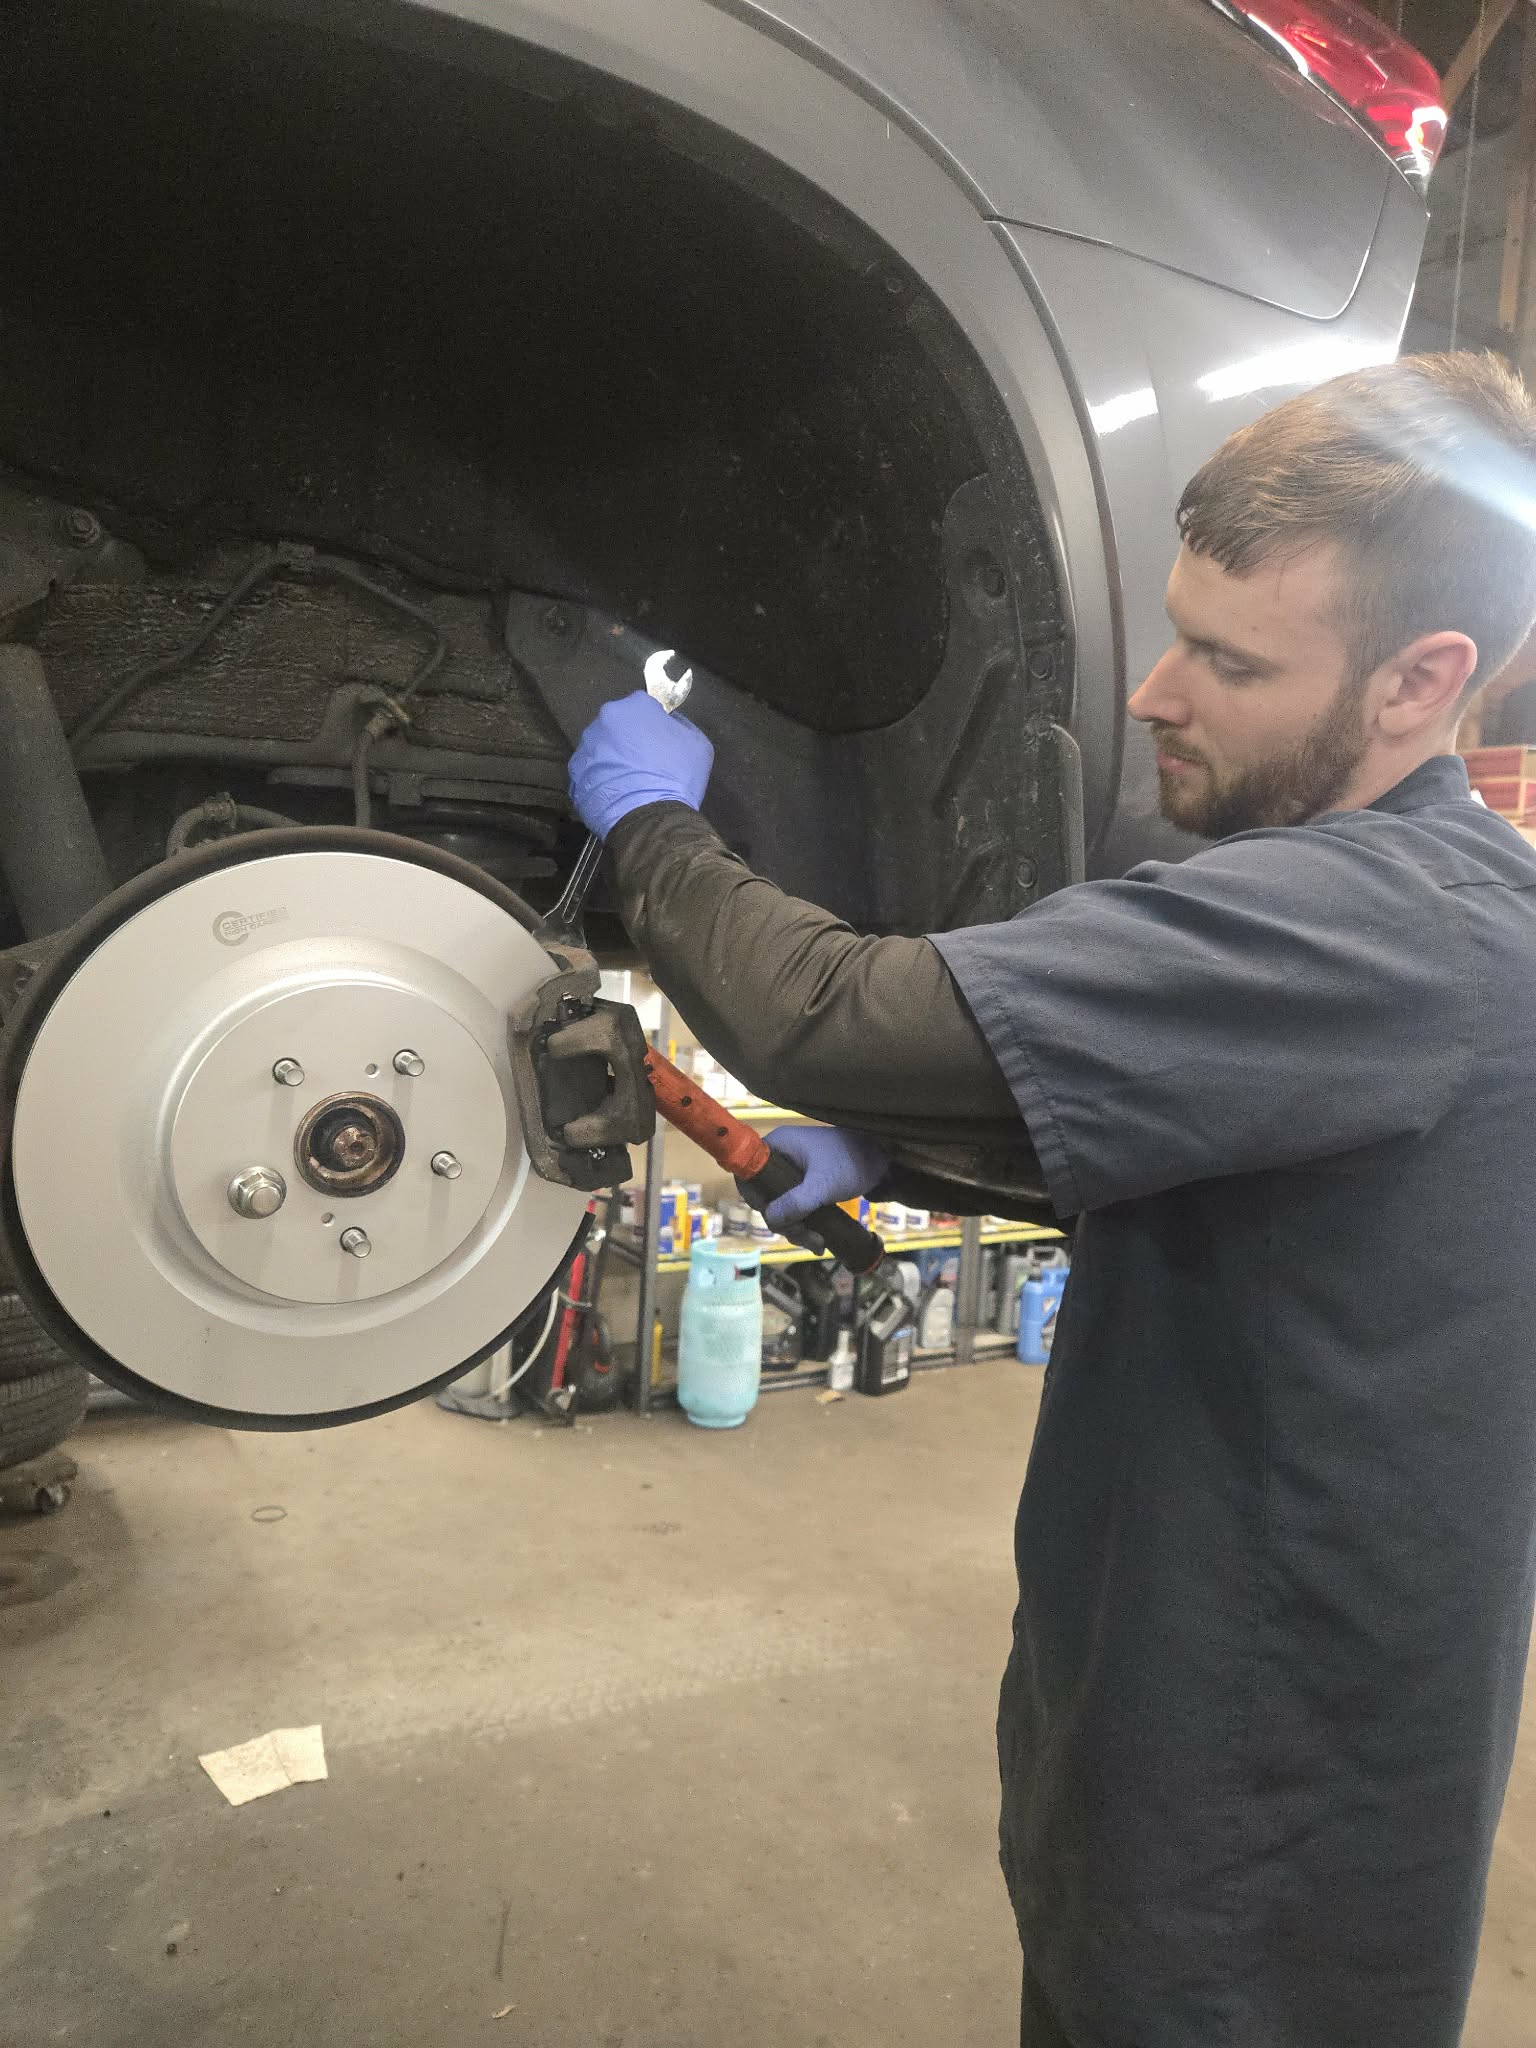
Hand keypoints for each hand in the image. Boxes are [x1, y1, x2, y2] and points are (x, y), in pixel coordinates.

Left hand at [568, 690, 713, 839]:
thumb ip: (680, 724)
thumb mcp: (697, 743)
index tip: (658, 740)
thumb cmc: (677, 777)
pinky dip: (600, 779)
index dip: (652, 722)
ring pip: (601, 747)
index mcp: (633, 706)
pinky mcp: (574, 774)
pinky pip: (590, 772)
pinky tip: (616, 793)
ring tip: (628, 781)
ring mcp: (585, 747)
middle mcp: (604, 720)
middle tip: (644, 761)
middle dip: (628, 738)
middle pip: (618, 724)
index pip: (643, 705)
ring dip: (612, 758)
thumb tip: (669, 722)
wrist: (650, 818)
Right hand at [750, 1124, 889, 1229]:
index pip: (749, 1174)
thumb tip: (771, 1219)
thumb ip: (797, 1202)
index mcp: (778, 1146)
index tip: (774, 1217)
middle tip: (806, 1237)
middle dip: (784, 1222)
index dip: (755, 1199)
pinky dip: (804, 1225)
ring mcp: (793, 1173)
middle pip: (766, 1197)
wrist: (884, 1160)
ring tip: (819, 1243)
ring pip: (781, 1208)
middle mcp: (781, 1158)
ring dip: (796, 1229)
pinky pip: (795, 1209)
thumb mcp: (824, 1184)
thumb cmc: (852, 1162)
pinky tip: (819, 1240)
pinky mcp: (805, 1187)